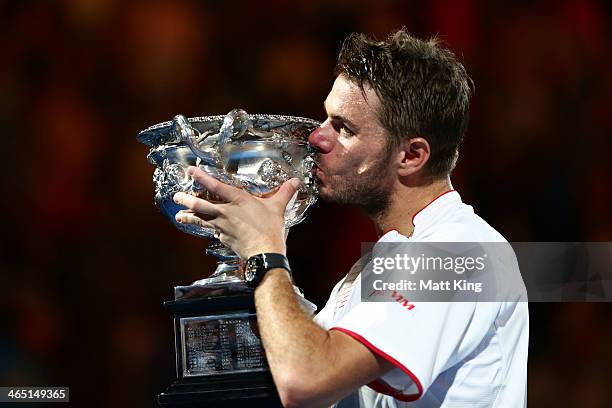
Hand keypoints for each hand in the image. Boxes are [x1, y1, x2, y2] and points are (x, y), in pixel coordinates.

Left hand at [173, 166, 300, 259]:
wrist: (264, 254)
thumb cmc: (270, 229)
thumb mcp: (278, 208)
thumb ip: (285, 192)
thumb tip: (296, 182)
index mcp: (238, 200)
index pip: (215, 186)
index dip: (201, 177)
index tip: (191, 171)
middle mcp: (226, 212)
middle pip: (199, 204)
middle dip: (185, 200)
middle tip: (176, 196)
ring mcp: (222, 227)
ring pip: (201, 219)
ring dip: (188, 216)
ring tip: (179, 215)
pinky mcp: (223, 239)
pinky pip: (212, 232)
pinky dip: (207, 229)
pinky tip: (204, 229)